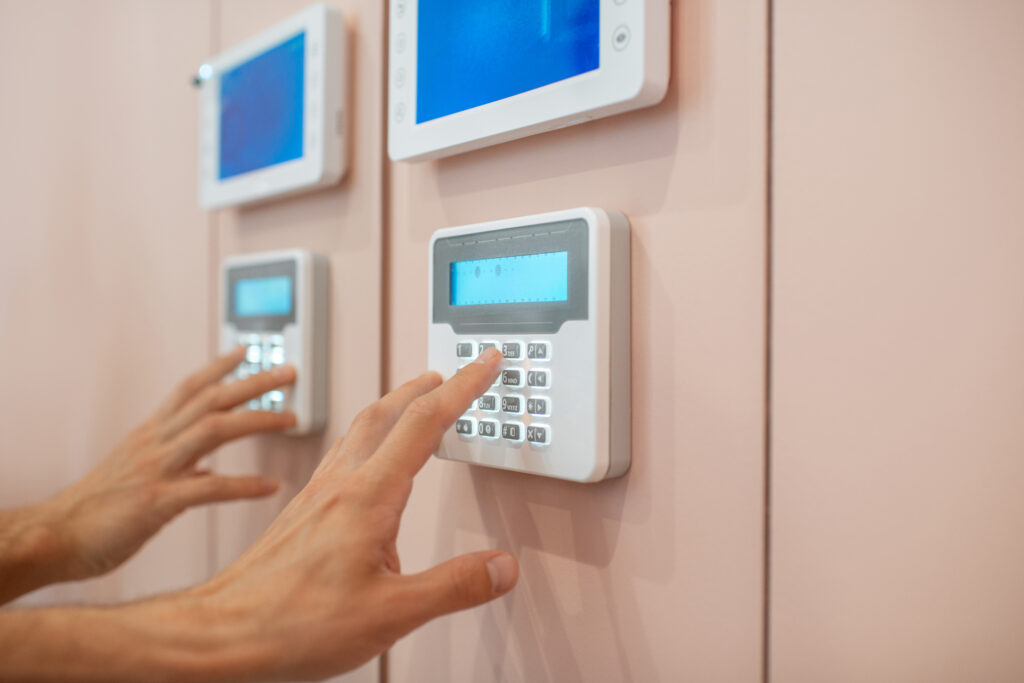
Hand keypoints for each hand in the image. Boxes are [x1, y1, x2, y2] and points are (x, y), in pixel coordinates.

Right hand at [0, 348, 296, 602]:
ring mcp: (155, 470)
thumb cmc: (94, 513)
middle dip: (254, 383)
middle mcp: (154, 444)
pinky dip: (245, 485)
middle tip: (290, 372)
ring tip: (292, 418)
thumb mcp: (137, 479)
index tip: (248, 352)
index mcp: (148, 436)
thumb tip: (208, 472)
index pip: (188, 389)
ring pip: (213, 430)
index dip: (219, 367)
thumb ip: (174, 469)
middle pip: (210, 400)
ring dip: (258, 420)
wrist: (53, 538)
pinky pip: (209, 488)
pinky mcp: (156, 502)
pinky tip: (271, 487)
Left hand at [186, 348, 518, 679]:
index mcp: (367, 497)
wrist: (223, 632)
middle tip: (454, 373)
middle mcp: (340, 485)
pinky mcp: (302, 510)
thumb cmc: (292, 623)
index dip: (463, 388)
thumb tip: (502, 567)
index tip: (484, 364)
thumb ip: (453, 587)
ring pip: (361, 428)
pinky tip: (367, 460)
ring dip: (396, 405)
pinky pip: (342, 452)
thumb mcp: (391, 614)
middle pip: (389, 411)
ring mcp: (317, 494)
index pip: (426, 423)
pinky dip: (368, 435)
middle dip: (428, 386)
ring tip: (415, 401)